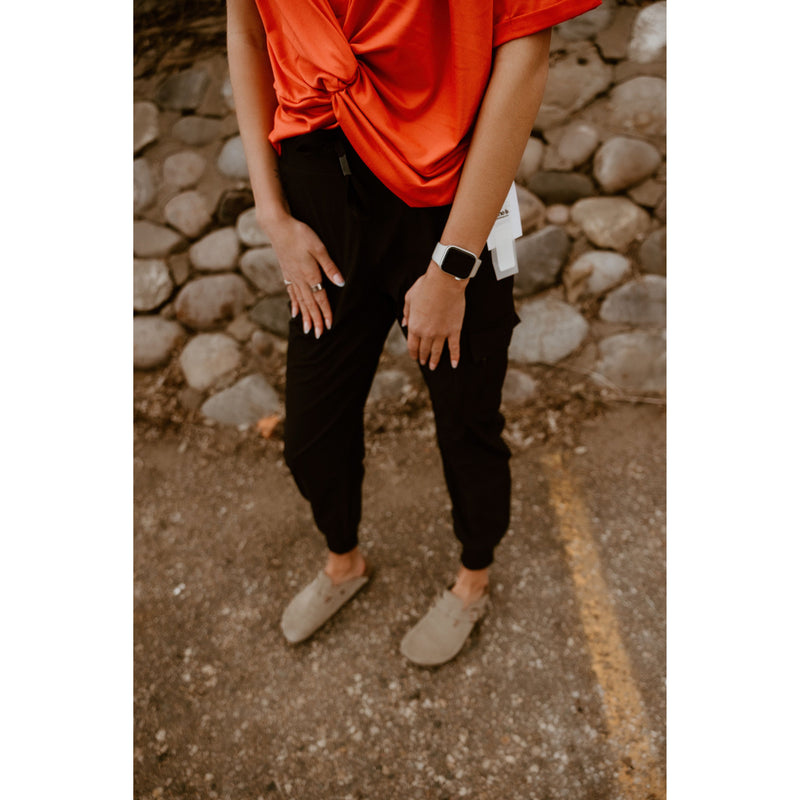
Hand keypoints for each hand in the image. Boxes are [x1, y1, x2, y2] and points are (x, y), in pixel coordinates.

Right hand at [259, 210, 344, 337]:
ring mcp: (291, 277)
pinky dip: (293, 304)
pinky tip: (294, 312)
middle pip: (309, 304)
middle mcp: (300, 279)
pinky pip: (291, 293)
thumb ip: (330, 267)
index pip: (320, 298)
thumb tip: (341, 283)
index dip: (325, 313)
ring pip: (300, 301)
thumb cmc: (300, 234)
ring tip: (307, 330)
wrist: (277, 226)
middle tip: (318, 335)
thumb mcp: (319, 248)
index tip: (329, 326)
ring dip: (304, 316)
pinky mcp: (286, 272)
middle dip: (314, 320)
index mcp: (310, 275)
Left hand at [402, 262, 467, 369]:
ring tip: (433, 366)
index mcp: (414, 326)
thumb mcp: (409, 298)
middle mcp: (427, 333)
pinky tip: (454, 364)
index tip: (414, 357)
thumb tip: (403, 323)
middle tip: (424, 363)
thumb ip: (406, 312)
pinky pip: (454, 347)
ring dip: (435, 360)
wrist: (444, 282)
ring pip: (437, 351)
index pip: (412, 345)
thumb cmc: (425, 286)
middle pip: (424, 350)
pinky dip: (455, 357)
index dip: (413, 352)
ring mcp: (441, 333)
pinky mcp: (454, 330)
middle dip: (423, 357)